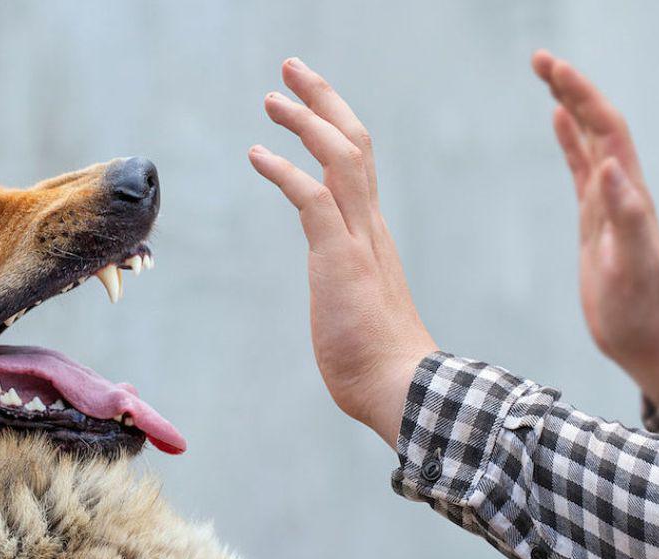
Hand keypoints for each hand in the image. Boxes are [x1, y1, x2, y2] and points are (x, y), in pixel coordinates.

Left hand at [249, 58, 436, 447]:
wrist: (401, 388)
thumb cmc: (378, 358)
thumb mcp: (358, 305)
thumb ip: (349, 282)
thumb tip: (341, 290)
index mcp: (372, 233)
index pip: (358, 163)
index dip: (334, 125)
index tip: (309, 103)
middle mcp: (370, 225)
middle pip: (354, 142)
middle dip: (323, 100)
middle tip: (292, 69)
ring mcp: (358, 239)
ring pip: (340, 157)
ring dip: (306, 121)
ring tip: (272, 98)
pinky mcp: (339, 258)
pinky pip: (312, 199)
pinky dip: (284, 170)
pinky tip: (257, 153)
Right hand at [533, 50, 658, 403]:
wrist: (645, 338)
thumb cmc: (640, 309)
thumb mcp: (632, 265)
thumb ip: (626, 215)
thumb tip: (609, 164)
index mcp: (630, 193)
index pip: (606, 129)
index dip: (581, 95)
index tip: (552, 68)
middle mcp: (622, 189)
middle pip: (597, 123)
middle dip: (571, 87)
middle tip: (539, 59)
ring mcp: (608, 202)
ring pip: (589, 140)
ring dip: (570, 105)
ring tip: (547, 77)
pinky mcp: (595, 219)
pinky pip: (580, 168)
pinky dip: (569, 141)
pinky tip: (557, 124)